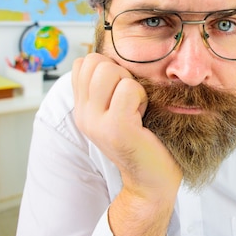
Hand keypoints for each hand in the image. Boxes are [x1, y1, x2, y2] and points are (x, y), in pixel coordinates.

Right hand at [71, 53, 181, 198]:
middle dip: (120, 73)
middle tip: (132, 101)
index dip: (108, 68)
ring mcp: (96, 122)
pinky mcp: (116, 128)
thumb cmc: (145, 138)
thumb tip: (111, 55)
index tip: (123, 92)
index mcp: (83, 107)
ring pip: (109, 71)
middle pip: (94, 62)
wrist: (153, 180)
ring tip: (137, 108)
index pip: (83, 63)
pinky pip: (128, 89)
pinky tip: (142, 116)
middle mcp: (83, 115)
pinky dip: (140, 97)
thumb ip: (109, 86)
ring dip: (131, 85)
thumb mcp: (119, 109)